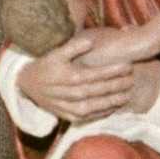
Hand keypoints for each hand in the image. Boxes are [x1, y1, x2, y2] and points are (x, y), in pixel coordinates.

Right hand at [18, 36, 133, 122]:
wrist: (26, 85)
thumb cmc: (45, 66)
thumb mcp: (56, 53)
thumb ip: (74, 47)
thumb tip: (91, 42)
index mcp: (69, 77)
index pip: (97, 74)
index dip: (114, 71)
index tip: (128, 66)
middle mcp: (70, 94)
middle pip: (99, 90)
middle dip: (117, 85)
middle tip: (132, 80)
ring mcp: (68, 107)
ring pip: (95, 106)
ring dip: (113, 101)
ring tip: (128, 95)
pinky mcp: (67, 116)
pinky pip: (88, 117)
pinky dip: (101, 113)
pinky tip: (113, 108)